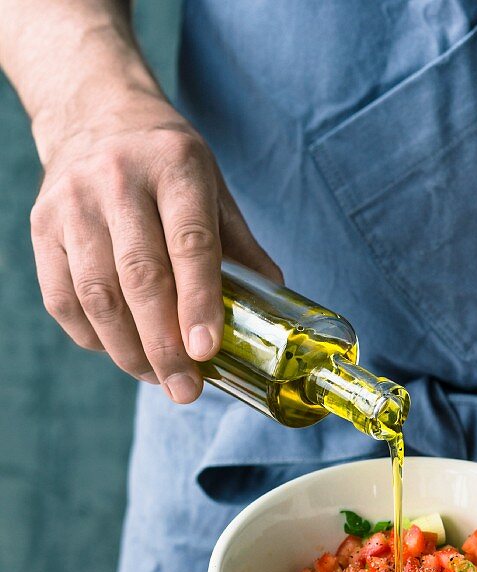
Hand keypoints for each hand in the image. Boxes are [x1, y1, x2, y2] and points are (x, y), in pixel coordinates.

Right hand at [30, 90, 280, 402]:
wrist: (95, 115)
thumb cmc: (167, 167)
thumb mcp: (214, 190)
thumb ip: (241, 250)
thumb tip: (273, 315)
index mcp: (175, 166)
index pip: (189, 243)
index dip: (198, 303)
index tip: (206, 352)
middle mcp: (117, 179)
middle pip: (140, 277)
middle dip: (164, 346)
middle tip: (186, 390)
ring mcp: (72, 203)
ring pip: (97, 295)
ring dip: (129, 351)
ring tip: (159, 379)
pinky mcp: (41, 228)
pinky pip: (64, 300)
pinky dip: (94, 339)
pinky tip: (122, 352)